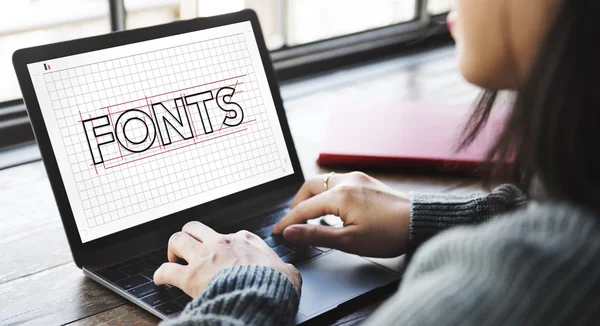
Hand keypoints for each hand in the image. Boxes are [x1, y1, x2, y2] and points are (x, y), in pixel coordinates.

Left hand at [154, 221, 301, 297]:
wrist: (262, 295)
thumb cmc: (275, 284)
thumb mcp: (288, 272)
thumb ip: (284, 268)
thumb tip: (289, 273)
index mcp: (245, 240)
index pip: (229, 234)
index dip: (224, 244)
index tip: (223, 254)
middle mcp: (221, 243)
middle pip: (195, 228)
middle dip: (189, 236)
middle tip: (189, 249)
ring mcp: (204, 257)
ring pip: (177, 239)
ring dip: (173, 249)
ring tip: (173, 259)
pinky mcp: (190, 276)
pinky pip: (166, 270)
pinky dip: (161, 274)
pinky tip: (160, 279)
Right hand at [272, 172, 409, 257]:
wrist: (420, 222)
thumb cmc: (389, 233)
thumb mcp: (349, 241)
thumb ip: (316, 235)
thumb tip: (291, 232)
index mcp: (339, 195)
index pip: (304, 208)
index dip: (288, 221)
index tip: (277, 232)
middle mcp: (346, 181)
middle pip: (310, 187)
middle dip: (297, 203)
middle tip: (292, 221)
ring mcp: (357, 178)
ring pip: (323, 182)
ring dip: (312, 197)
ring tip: (309, 216)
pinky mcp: (366, 181)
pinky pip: (337, 182)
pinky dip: (326, 193)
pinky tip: (331, 208)